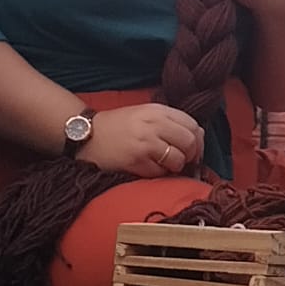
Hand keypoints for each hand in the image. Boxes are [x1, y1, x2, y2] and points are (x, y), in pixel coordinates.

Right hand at [77, 103, 203, 176]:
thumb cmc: (117, 126)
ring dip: (176, 167)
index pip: (193, 124)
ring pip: (178, 159)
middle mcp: (154, 124)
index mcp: (158, 110)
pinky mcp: (136, 160)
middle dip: (191, 156)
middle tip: (183, 162)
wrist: (86, 134)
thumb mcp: (144, 114)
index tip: (194, 151)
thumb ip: (169, 122)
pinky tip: (149, 169)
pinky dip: (160, 174)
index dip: (198, 141)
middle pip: (190, 142)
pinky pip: (161, 172)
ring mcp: (145, 142)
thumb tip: (197, 138)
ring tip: (164, 165)